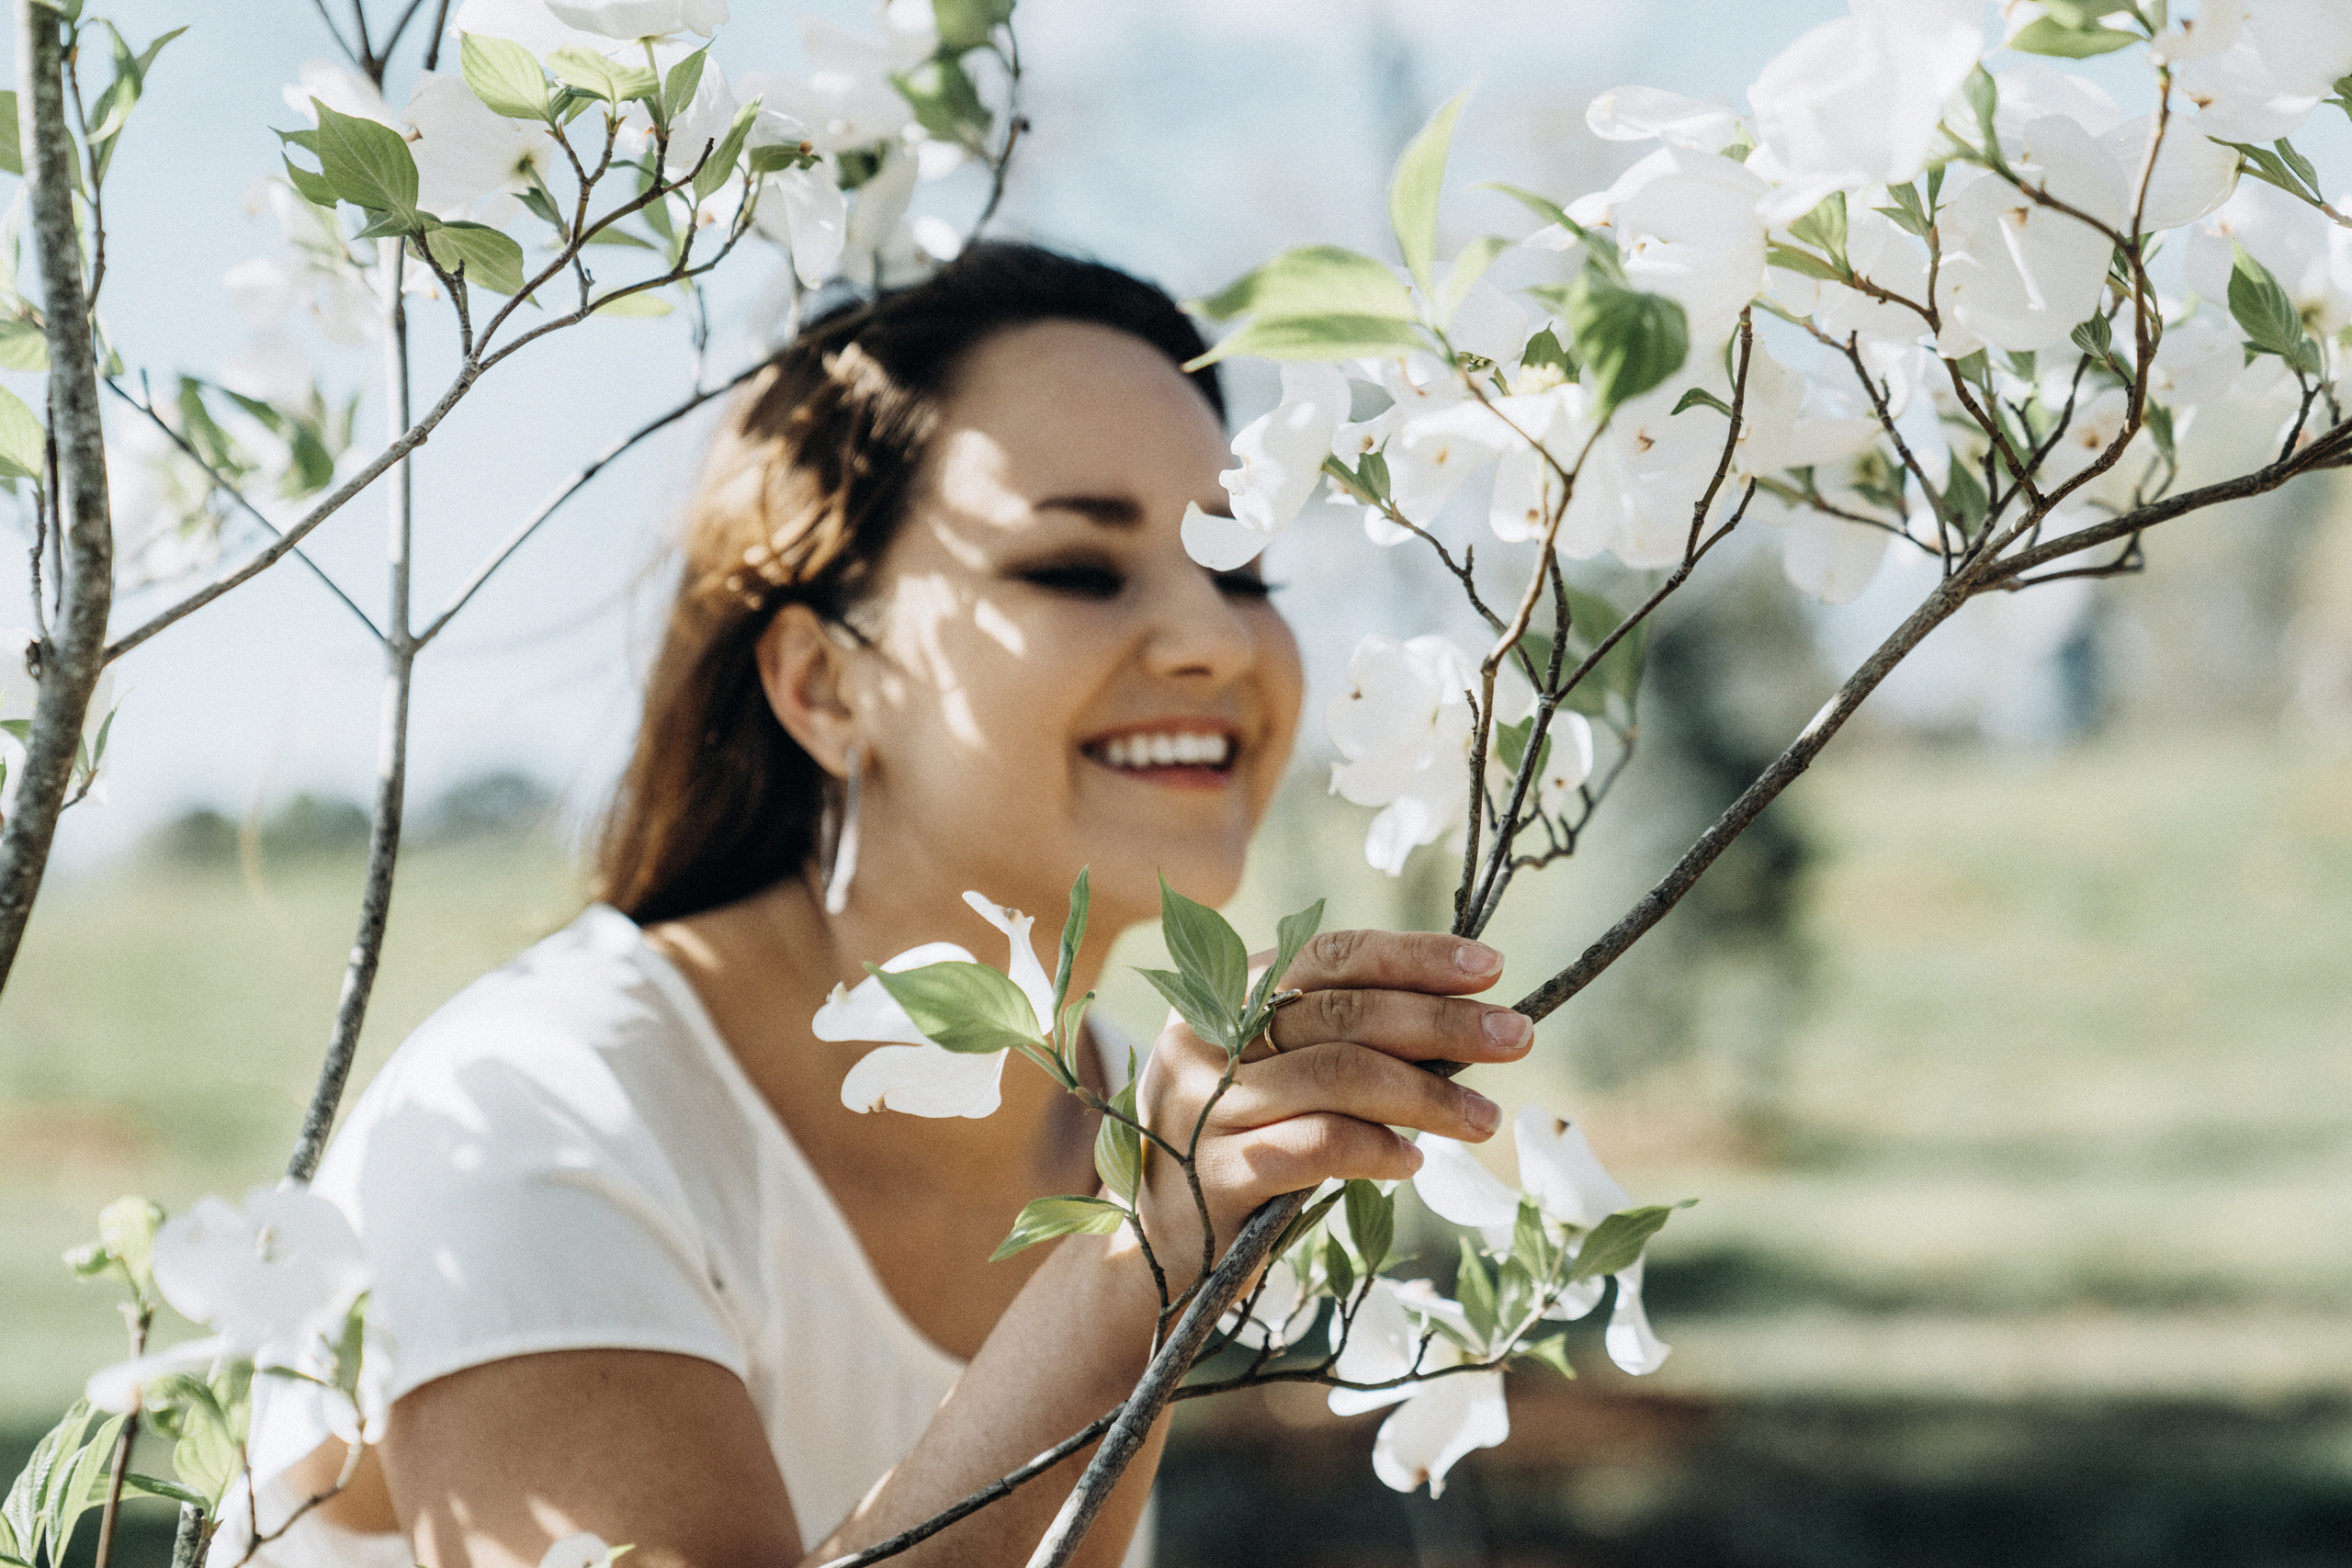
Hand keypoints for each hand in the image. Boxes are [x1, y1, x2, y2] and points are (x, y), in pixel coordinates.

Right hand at [1129, 929, 1534, 1287]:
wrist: (1159, 1238)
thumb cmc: (1240, 1136)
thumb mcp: (1274, 1069)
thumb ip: (1342, 1034)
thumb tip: (1465, 1015)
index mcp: (1222, 992)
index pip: (1329, 956)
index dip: (1412, 956)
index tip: (1489, 966)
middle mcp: (1206, 1039)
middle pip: (1343, 1013)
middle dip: (1441, 1022)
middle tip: (1516, 1037)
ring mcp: (1206, 1105)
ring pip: (1338, 1076)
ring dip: (1427, 1095)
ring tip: (1483, 1119)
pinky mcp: (1218, 1173)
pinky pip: (1317, 1146)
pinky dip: (1377, 1148)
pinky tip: (1414, 1160)